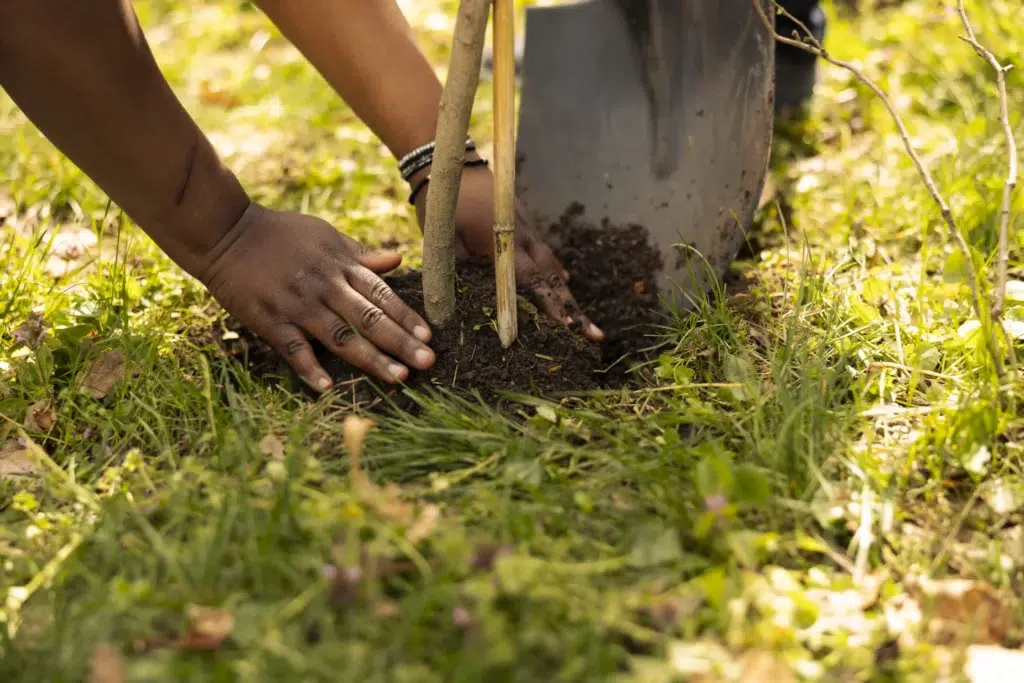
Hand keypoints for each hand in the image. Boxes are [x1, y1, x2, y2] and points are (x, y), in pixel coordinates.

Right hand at [199, 203, 435, 391]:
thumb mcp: (326, 235)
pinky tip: (326, 387)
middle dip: (400, 342)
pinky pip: (292, 347)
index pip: (381, 294)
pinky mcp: (269, 319)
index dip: (406, 316)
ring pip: (340, 337)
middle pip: (369, 319)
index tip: (428, 337)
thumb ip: (360, 254)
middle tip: (426, 363)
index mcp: (340, 266)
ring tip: (396, 378)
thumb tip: (398, 261)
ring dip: (370, 359)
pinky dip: (308, 367)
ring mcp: (297, 304)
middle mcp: (324, 286)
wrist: (226, 232)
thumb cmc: (281, 233)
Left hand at [412, 164, 603, 341]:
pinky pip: (544, 251)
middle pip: (552, 277)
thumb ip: (462, 271)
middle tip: (595, 335)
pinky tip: (564, 282)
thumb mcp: (444, 241)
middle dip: (572, 308)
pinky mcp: (523, 221)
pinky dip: (554, 269)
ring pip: (551, 266)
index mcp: (503, 242)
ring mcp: (526, 227)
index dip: (550, 305)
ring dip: (566, 294)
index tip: (569, 326)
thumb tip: (471, 304)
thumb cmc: (443, 203)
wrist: (450, 161)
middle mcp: (522, 236)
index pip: (532, 280)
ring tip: (582, 321)